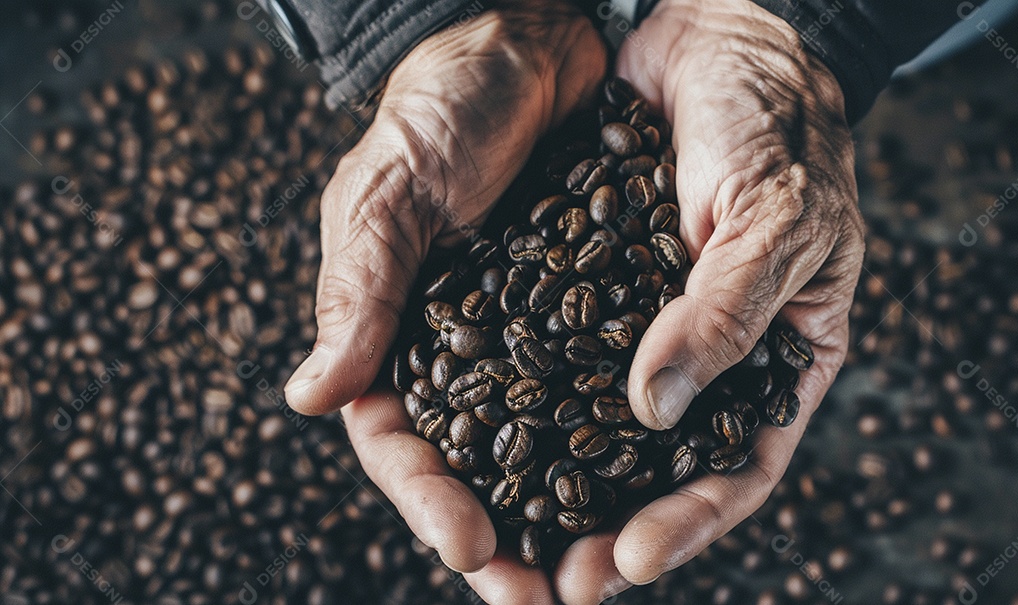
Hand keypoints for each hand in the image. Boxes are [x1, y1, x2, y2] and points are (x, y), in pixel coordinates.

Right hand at [284, 0, 607, 592]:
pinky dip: (622, 445)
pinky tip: (653, 486)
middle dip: (505, 538)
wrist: (533, 42)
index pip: (401, 441)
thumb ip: (360, 291)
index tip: (471, 550)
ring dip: (568, 514)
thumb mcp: (392, 191)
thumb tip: (313, 397)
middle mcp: (465, 350)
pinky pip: (605, 392)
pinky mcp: (591, 313)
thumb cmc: (445, 105)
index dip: (430, 500)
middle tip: (545, 597)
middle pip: (476, 468)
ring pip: (545, 448)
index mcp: (399, 333)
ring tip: (600, 571)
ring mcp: (530, 338)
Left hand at [551, 0, 865, 600]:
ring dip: (552, 484)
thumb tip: (652, 409)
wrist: (712, 38)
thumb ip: (722, 313)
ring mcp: (640, 327)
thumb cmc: (772, 123)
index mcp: (774, 357)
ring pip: (598, 429)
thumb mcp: (773, 216)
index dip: (688, 520)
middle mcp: (703, 355)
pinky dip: (521, 403)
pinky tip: (479, 438)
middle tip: (551, 583)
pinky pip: (551, 360)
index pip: (738, 465)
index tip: (628, 560)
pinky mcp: (583, 292)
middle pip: (658, 470)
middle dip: (605, 528)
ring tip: (500, 539)